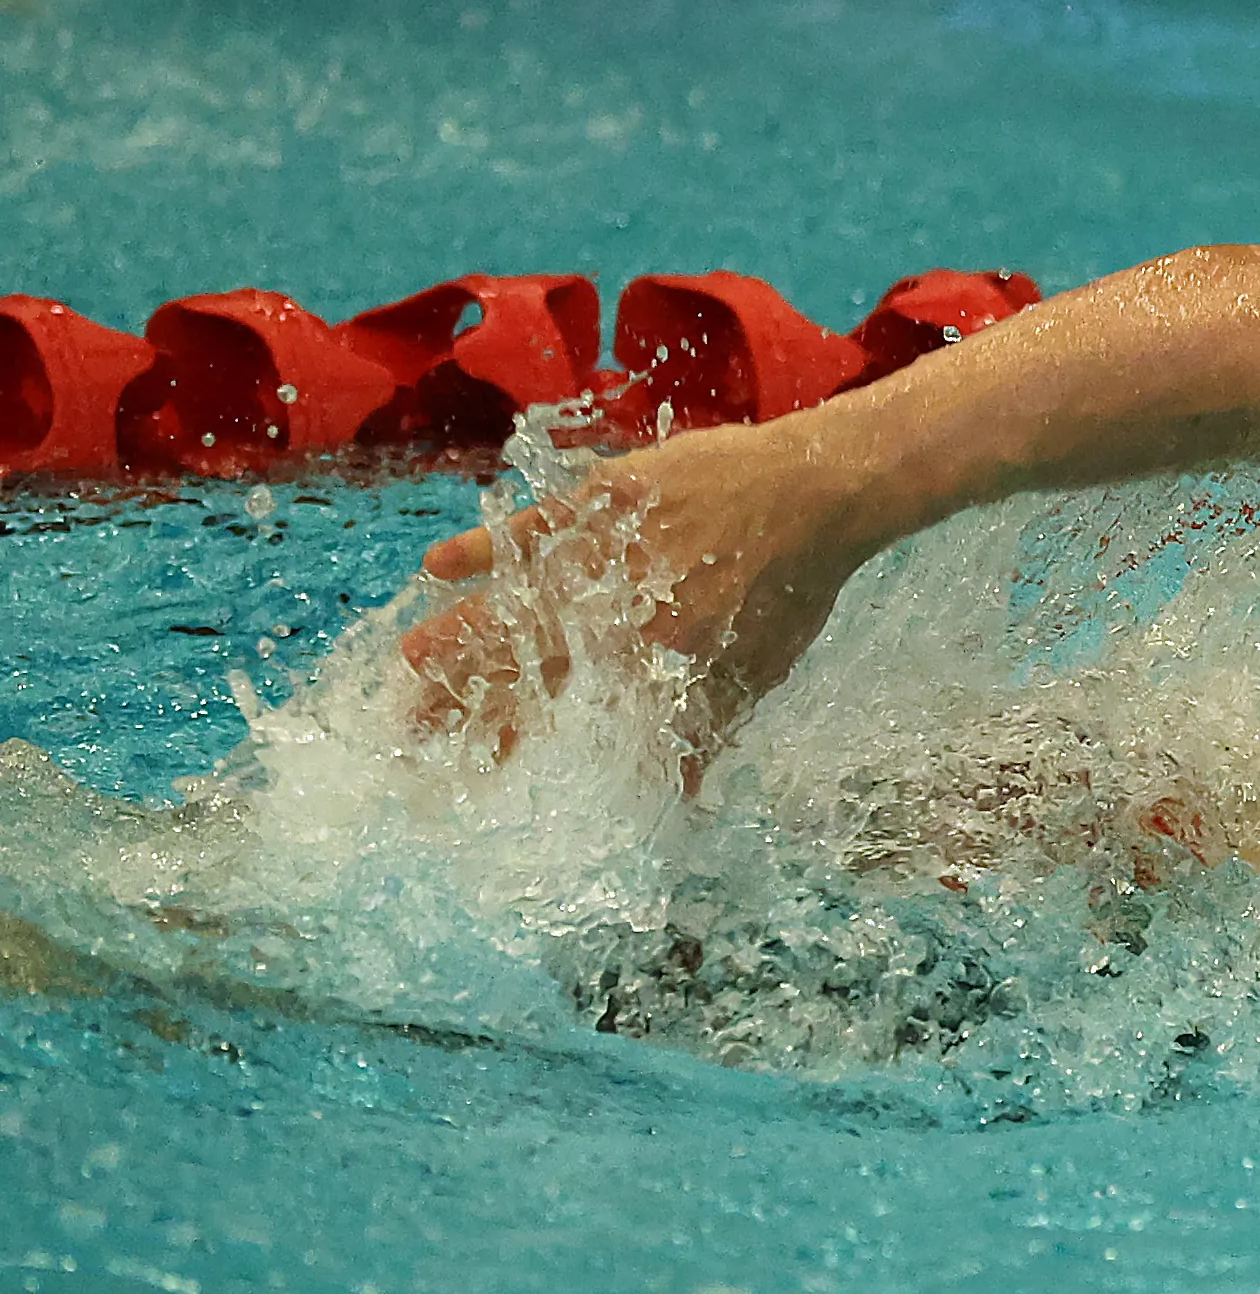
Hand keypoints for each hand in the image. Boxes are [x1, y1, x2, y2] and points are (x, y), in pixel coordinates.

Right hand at [400, 414, 877, 755]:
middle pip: (527, 660)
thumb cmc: (793, 585)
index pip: (573, 710)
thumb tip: (679, 801)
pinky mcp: (608, 497)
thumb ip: (707, 733)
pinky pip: (535, 524)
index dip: (522, 739)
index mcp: (657, 657)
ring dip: (461, 633)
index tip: (478, 767)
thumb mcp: (758, 670)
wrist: (815, 491)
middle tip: (414, 729)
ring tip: (409, 665)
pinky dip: (487, 545)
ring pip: (518, 601)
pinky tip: (438, 565)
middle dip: (467, 696)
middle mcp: (624, 608)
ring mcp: (611, 550)